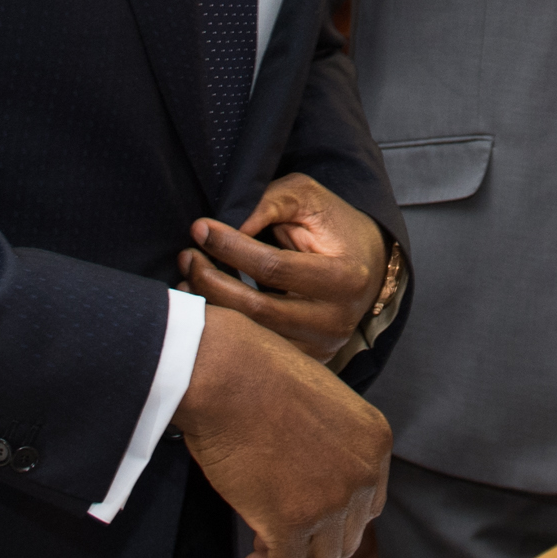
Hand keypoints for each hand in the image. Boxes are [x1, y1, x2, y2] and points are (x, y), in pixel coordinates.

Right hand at [175, 305, 390, 557]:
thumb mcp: (321, 402)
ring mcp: (331, 502)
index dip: (336, 519)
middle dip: (315, 543)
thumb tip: (310, 476)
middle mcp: (363, 475)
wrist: (228, 373)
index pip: (368, 505)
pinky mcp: (292, 522)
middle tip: (277, 540)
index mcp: (375, 442)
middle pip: (348, 537)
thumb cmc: (259, 375)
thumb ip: (330, 440)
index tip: (306, 521)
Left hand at [179, 174, 385, 360]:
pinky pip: (256, 351)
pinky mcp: (306, 361)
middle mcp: (335, 321)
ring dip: (211, 309)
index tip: (200, 228)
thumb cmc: (333, 225)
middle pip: (256, 309)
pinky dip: (227, 329)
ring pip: (251, 337)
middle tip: (186, 256)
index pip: (274, 267)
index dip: (230, 247)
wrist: (370, 263)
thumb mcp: (308, 197)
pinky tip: (209, 308)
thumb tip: (225, 229)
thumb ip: (268, 203)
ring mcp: (321, 348)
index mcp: (344, 278)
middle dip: (211, 281)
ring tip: (187, 281)